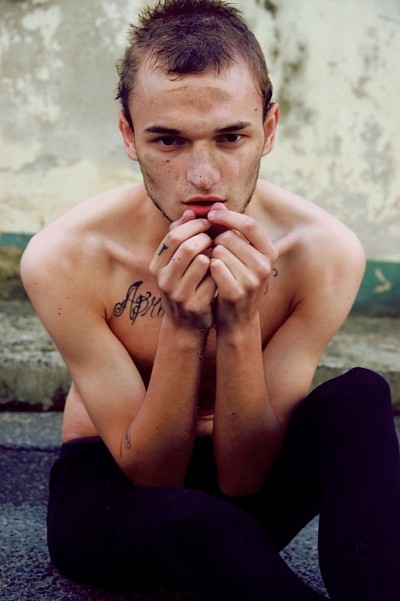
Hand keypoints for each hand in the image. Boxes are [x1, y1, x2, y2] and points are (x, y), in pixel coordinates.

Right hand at [149, 210, 216, 329]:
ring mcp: (179, 294)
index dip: (193, 226)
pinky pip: (213, 278)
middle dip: (205, 237)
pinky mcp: (196, 305)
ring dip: (214, 252)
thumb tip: (189, 211)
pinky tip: (222, 268)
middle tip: (215, 236)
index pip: (173, 236)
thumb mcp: (174, 263)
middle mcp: (164, 280)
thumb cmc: (183, 286)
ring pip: (202, 261)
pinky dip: (220, 270)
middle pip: (187, 246)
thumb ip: (179, 237)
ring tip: (219, 251)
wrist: (186, 325)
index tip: (207, 223)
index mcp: (157, 266)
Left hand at [207, 205, 278, 329]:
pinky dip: (207, 267)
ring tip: (213, 265)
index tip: (211, 216)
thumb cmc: (237, 280)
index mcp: (270, 252)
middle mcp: (264, 266)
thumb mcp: (243, 255)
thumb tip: (216, 204)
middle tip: (212, 249)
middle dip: (215, 240)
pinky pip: (214, 267)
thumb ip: (232, 229)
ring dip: (210, 255)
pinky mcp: (235, 292)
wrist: (237, 319)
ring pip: (219, 251)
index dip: (228, 216)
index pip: (249, 223)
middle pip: (230, 237)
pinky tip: (209, 274)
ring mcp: (251, 280)